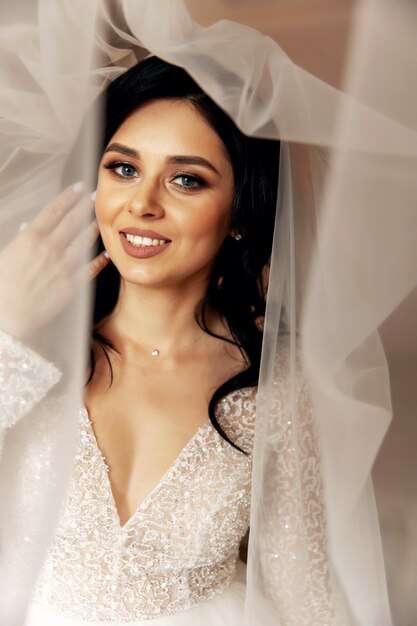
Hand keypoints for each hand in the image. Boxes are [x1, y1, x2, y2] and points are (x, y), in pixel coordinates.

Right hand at [0, 184, 109, 340]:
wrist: (7, 316)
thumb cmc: (0, 286)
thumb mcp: (3, 255)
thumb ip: (18, 240)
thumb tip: (26, 227)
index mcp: (31, 238)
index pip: (54, 210)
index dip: (68, 196)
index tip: (78, 187)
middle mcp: (50, 248)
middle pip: (73, 221)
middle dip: (86, 206)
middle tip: (95, 197)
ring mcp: (63, 267)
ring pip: (84, 242)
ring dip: (94, 228)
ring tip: (102, 220)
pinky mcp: (71, 285)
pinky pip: (90, 269)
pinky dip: (100, 260)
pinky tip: (106, 254)